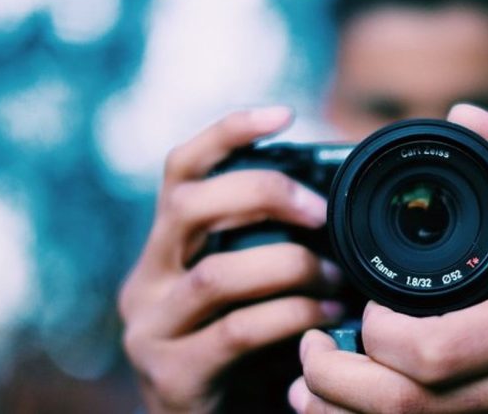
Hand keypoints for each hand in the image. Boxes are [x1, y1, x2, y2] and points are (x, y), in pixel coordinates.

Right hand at [118, 107, 342, 412]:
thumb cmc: (244, 349)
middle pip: (191, 206)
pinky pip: (238, 330)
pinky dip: (292, 316)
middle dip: (265, 194)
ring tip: (339, 280)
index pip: (181, 171)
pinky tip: (327, 318)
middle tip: (322, 213)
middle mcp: (147, 279)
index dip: (227, 133)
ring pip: (219, 273)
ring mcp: (152, 328)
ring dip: (292, 269)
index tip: (281, 113)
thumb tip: (336, 201)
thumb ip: (267, 246)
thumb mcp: (248, 289)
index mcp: (167, 248)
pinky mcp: (172, 374)